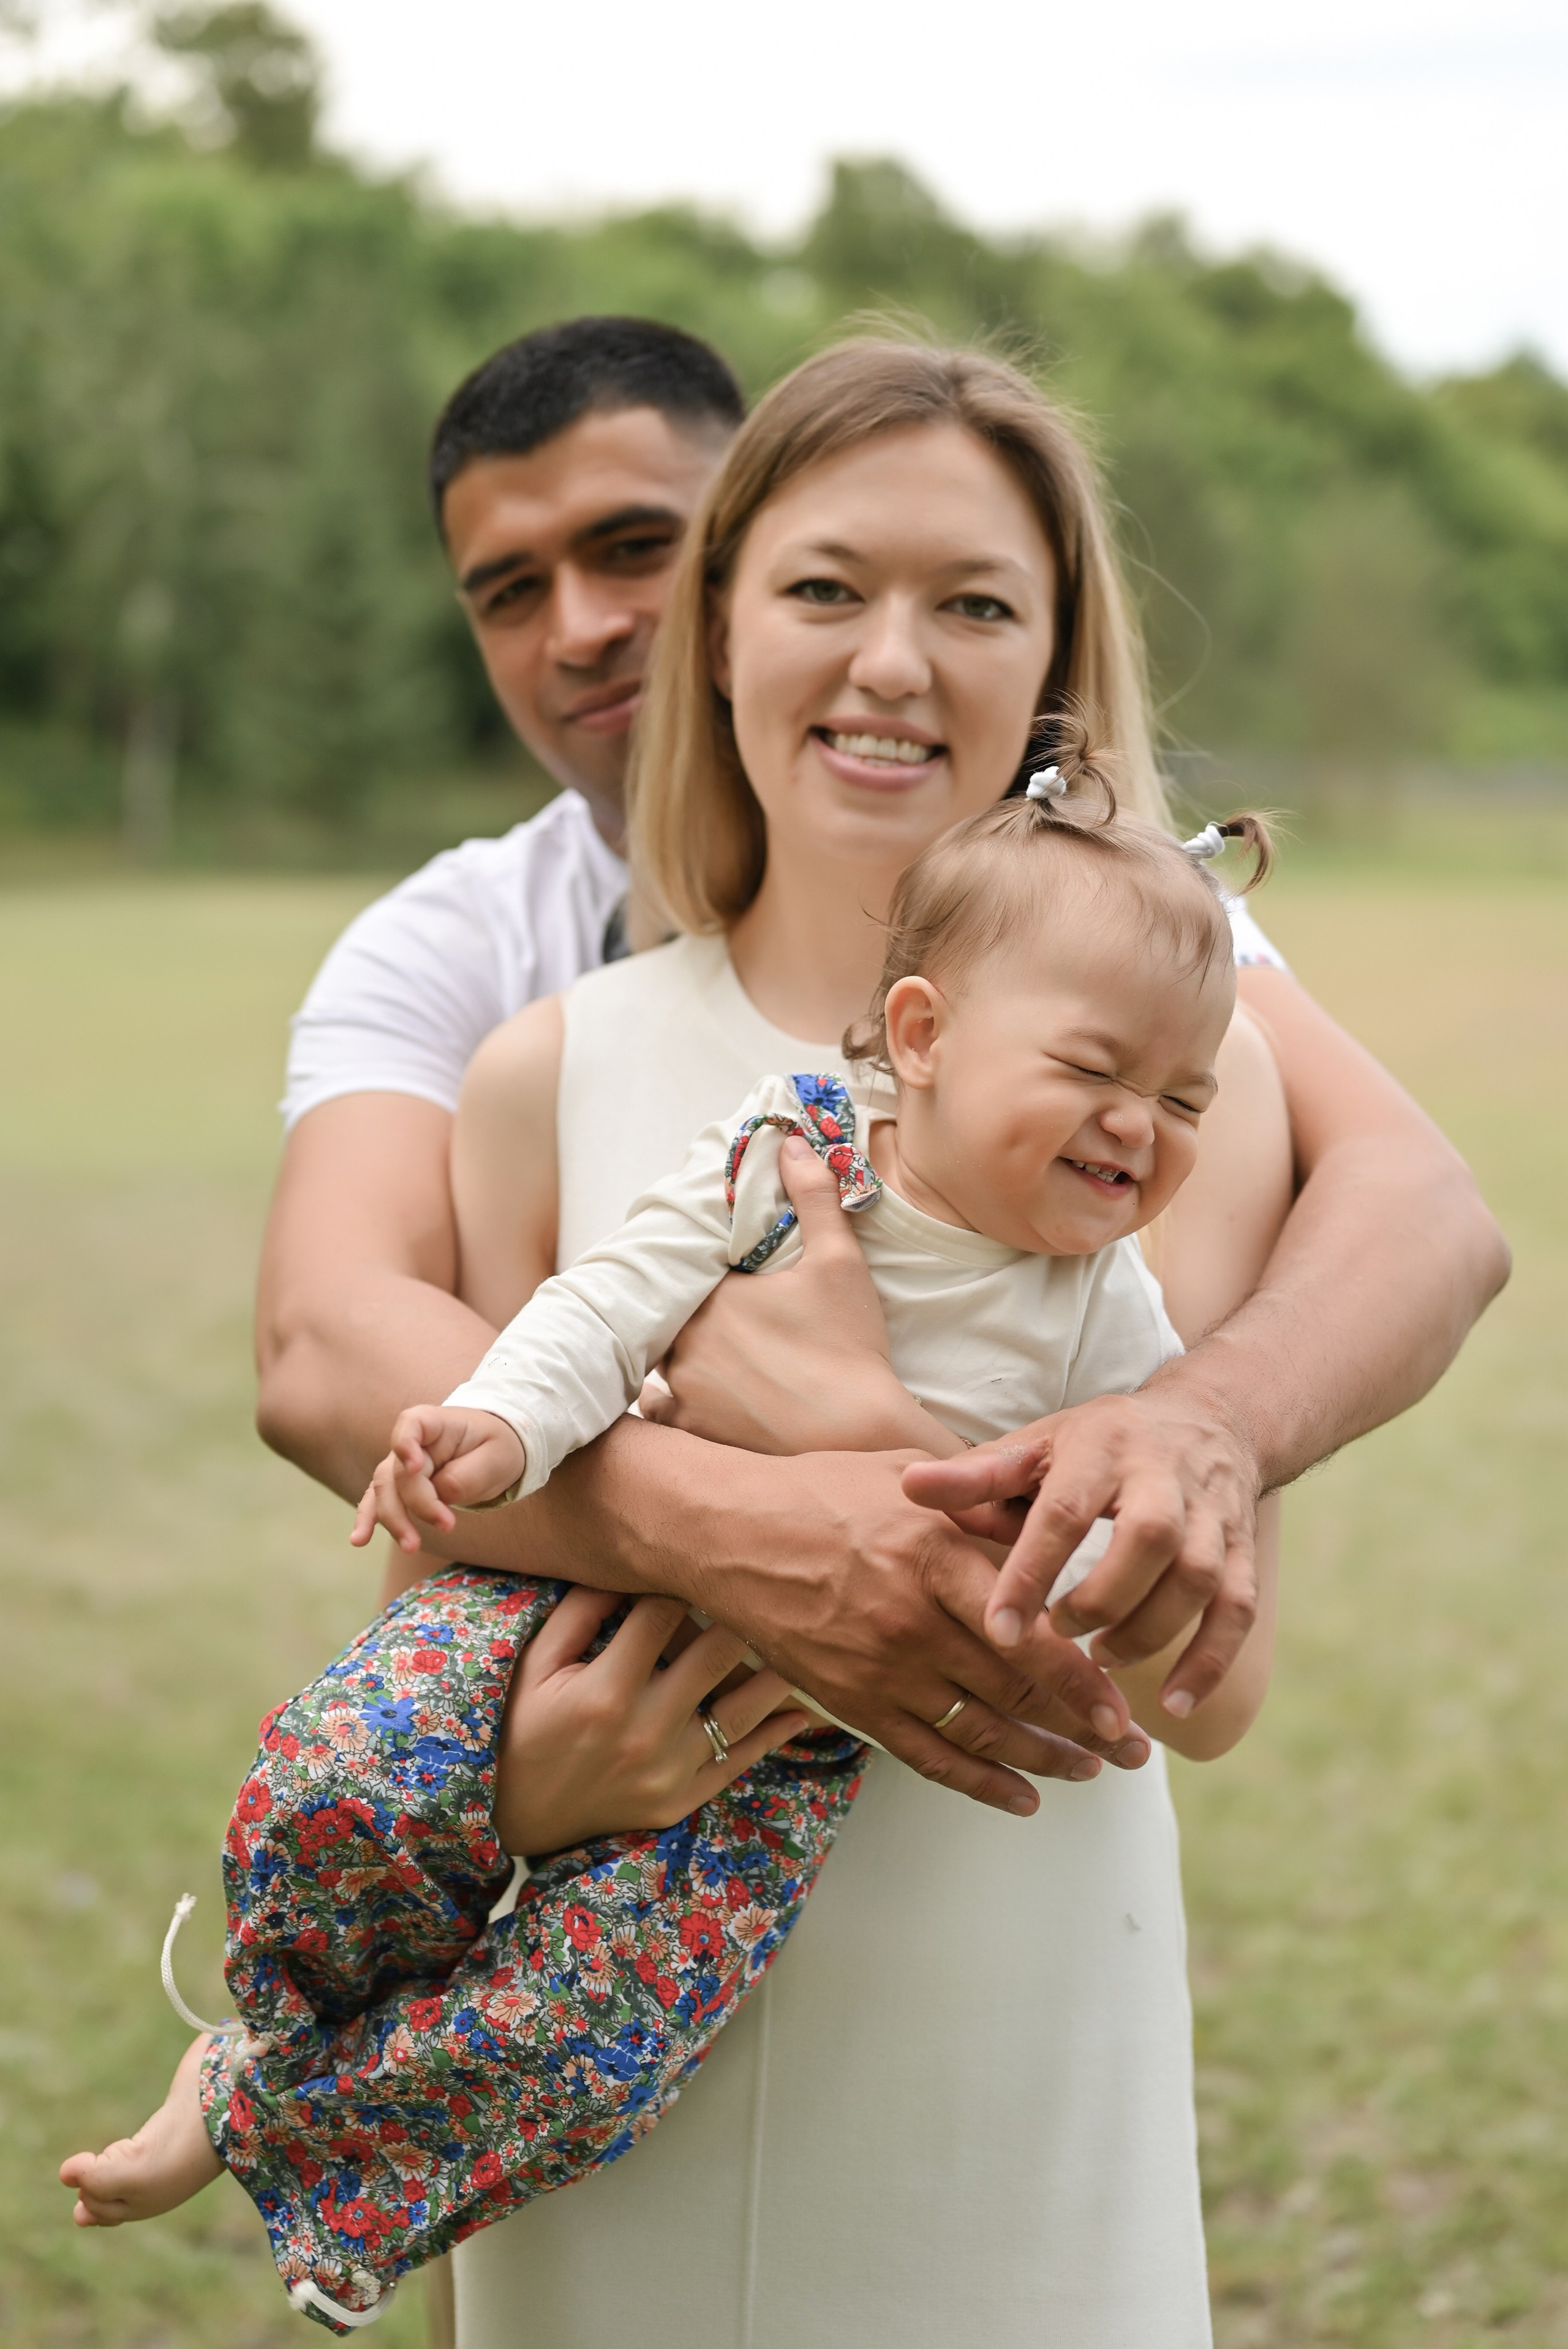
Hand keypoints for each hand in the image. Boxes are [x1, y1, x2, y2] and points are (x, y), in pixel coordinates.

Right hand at [349, 1403, 524, 1554]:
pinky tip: (359, 1540)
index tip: (416, 1467)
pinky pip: (377, 1503)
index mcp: (436, 1423)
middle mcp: (411, 1443)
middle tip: (447, 1525)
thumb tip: (440, 1494)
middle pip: (399, 1471)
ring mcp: (400, 1466)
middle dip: (417, 1502)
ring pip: (384, 1491)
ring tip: (411, 1546)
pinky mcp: (398, 1488)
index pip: (411, 1424)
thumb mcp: (496, 1457)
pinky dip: (368, 1520)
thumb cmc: (496, 1447)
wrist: (493, 1451)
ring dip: (394, 1519)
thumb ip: (465, 1475)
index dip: (406, 1444)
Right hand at [398, 1423, 1153, 1811]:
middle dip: (1083, 1731)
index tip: (1126, 1710)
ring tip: (1088, 1772)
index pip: (1032, 1635)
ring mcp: (878, 1667)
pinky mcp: (849, 1699)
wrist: (724, 1531)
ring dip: (1042, 1761)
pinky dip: (979, 1784)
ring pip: (979, 1733)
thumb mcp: (909, 1478)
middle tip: (1131, 1752)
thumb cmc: (822, 1492)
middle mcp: (912, 1620)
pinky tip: (1021, 1799)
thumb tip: (1054, 1526)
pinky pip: (926, 1756)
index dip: (1086, 1684)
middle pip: (1016, 1694)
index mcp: (936, 1556)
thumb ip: (981, 1508)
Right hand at [492, 1585, 812, 1853]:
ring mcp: (669, 1772)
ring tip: (803, 1632)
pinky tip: (803, 1707)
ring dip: (776, 1668)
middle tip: (764, 1580)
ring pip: (742, 1708)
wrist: (514, 1819)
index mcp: (605, 1691)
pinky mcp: (682, 1801)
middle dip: (739, 1611)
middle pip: (715, 1653)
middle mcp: (644, 1732)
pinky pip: (740, 1762)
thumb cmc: (521, 1729)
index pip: (662, 1614)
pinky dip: (776, 1733)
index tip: (701, 1555)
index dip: (681, 1577)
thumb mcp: (534, 1666)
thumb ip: (578, 1612)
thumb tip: (621, 1563)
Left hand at [642, 1136, 947, 1454]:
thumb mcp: (839, 1263)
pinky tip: (703, 1396)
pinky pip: (660, 1408)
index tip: (728, 1280)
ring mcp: (681, 1386)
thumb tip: (792, 1143)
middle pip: (671, 1313)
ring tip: (713, 1358)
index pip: (689, 1270)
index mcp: (713, 1294)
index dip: (706, 1273)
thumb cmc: (849, 1348)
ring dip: (678, 1355)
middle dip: (690, 1313)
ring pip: (660, 1358)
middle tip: (724, 1319)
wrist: (858, 1433)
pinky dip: (675, 1401)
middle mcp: (684, 1339)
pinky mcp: (689, 1427)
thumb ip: (813, 1198)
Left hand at [901, 1369, 1263, 1717]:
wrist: (1208, 1419)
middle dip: (1104, 1597)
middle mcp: (1165, 1477)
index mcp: (1102, 1448)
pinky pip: (1237, 1612)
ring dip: (1151, 1632)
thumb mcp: (1037, 1446)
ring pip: (1198, 1578)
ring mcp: (1213, 1515)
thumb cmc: (1100, 1445)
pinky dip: (1210, 1662)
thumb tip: (908, 1488)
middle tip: (1061, 1634)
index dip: (1030, 1572)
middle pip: (1149, 1537)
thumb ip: (976, 1476)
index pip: (1063, 1511)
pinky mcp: (1244, 1552)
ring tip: (1102, 1663)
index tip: (997, 1629)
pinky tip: (1173, 1706)